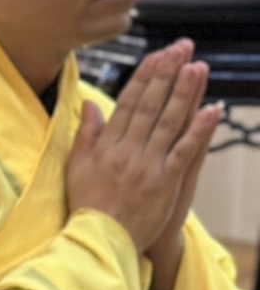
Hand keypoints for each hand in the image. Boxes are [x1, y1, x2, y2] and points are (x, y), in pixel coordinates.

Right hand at [68, 38, 219, 289]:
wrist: (98, 240)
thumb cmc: (88, 206)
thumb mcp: (76, 167)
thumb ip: (86, 134)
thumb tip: (90, 104)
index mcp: (107, 146)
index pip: (128, 103)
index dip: (145, 77)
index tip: (158, 55)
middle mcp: (127, 151)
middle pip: (151, 106)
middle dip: (167, 74)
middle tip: (182, 49)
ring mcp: (147, 166)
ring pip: (169, 122)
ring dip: (185, 93)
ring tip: (198, 67)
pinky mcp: (165, 182)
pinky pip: (184, 151)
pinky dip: (199, 130)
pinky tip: (212, 109)